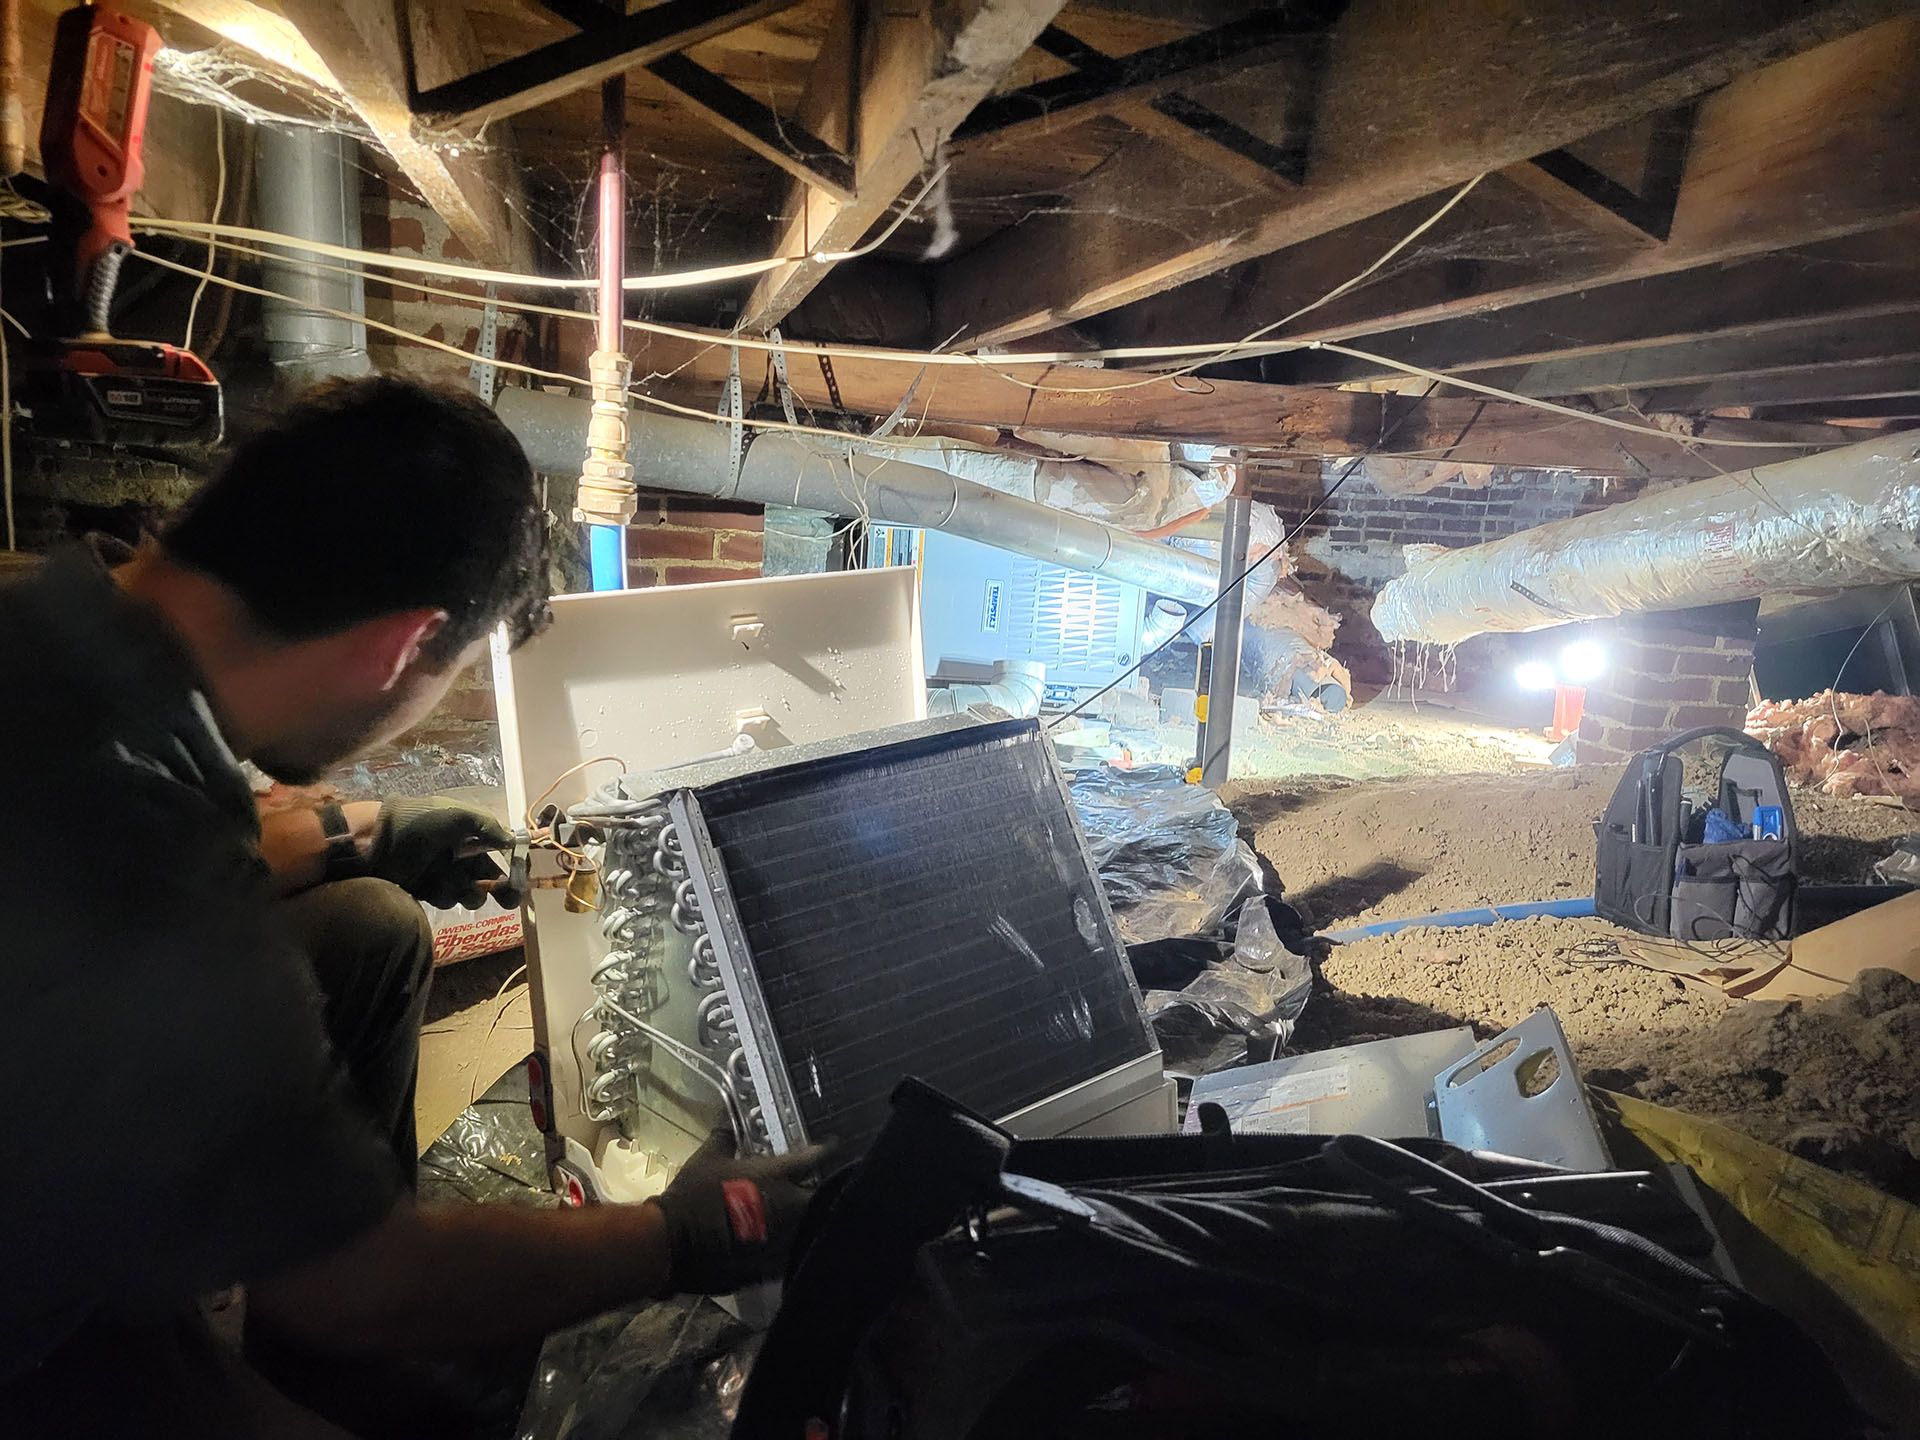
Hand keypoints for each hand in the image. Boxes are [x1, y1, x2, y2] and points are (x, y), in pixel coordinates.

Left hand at [367, 798, 510, 909]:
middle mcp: (460, 856)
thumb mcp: (460, 815)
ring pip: (469, 893)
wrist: (380, 839)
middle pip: (489, 879)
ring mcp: (443, 874)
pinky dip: (444, 895)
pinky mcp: (427, 891)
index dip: (513, 868)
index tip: (521, 881)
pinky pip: (446, 900)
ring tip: (458, 884)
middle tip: (508, 900)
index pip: (499, 854)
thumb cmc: (423, 822)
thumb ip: (490, 827)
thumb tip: (513, 841)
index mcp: (470, 835)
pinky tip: (433, 885)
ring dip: (469, 892)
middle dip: (502, 890)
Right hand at [649, 1133, 831, 1294]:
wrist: (674, 1242)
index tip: (832, 1148)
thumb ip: (723, 1140)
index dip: (826, 1151)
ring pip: (810, 1227)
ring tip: (801, 1217)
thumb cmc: (692, 1194)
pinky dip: (790, 1246)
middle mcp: (787, 1205)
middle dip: (824, 1191)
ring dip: (809, 1221)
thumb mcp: (705, 1159)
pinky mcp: (772, 1265)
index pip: (812, 1158)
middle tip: (819, 1187)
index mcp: (774, 1174)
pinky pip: (791, 1253)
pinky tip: (782, 1244)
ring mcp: (783, 1238)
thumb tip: (727, 1126)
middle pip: (821, 1196)